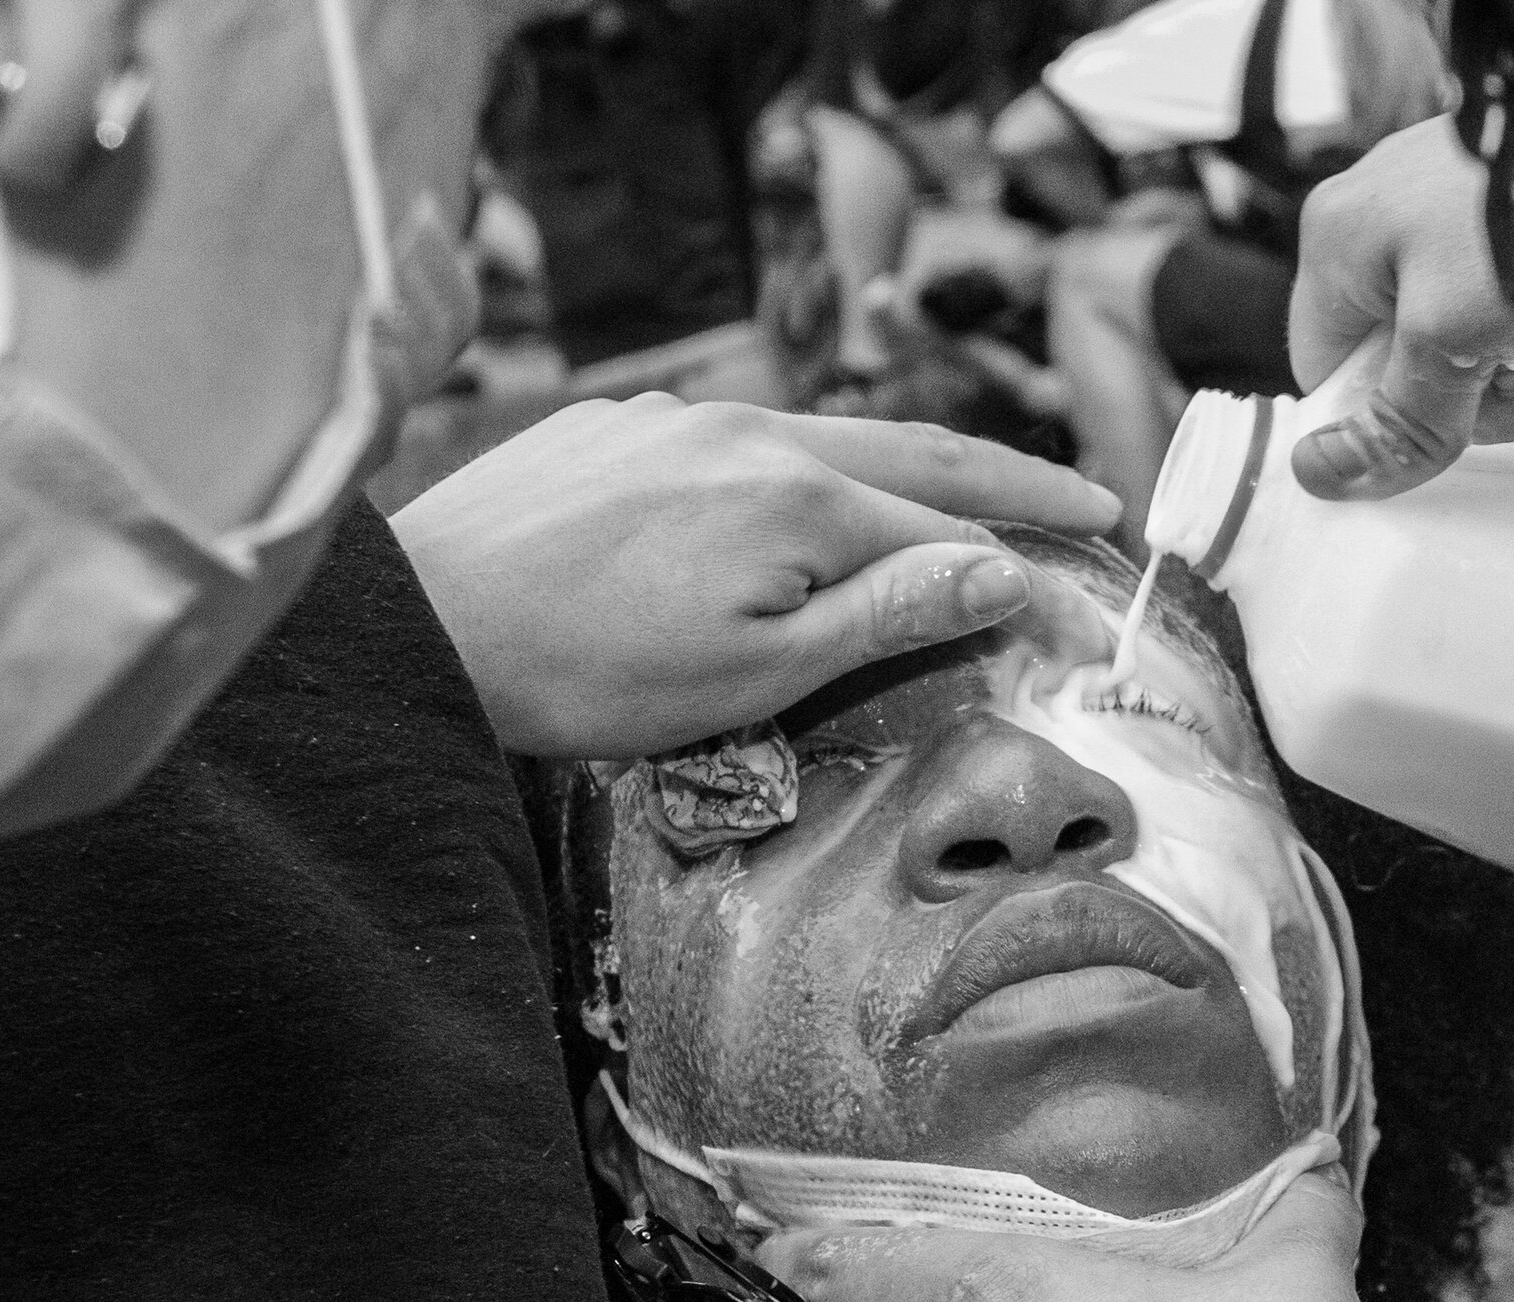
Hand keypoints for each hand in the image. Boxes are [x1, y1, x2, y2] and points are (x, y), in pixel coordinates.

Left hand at [390, 398, 1121, 756]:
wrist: (426, 622)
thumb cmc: (591, 673)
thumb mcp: (761, 672)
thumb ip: (886, 612)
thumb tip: (999, 570)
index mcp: (800, 496)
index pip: (950, 537)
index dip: (1023, 575)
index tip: (1082, 607)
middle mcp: (750, 430)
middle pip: (913, 453)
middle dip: (1008, 479)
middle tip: (1087, 497)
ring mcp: (679, 416)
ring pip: (824, 441)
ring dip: (904, 472)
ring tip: (961, 500)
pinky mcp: (620, 425)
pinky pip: (742, 443)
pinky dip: (805, 473)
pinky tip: (803, 508)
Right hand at [1288, 114, 1513, 501]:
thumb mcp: (1446, 340)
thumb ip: (1394, 423)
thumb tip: (1321, 475)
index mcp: (1343, 241)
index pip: (1329, 370)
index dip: (1378, 423)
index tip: (1435, 445)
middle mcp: (1396, 224)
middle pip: (1414, 371)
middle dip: (1481, 409)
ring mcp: (1465, 219)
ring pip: (1482, 353)